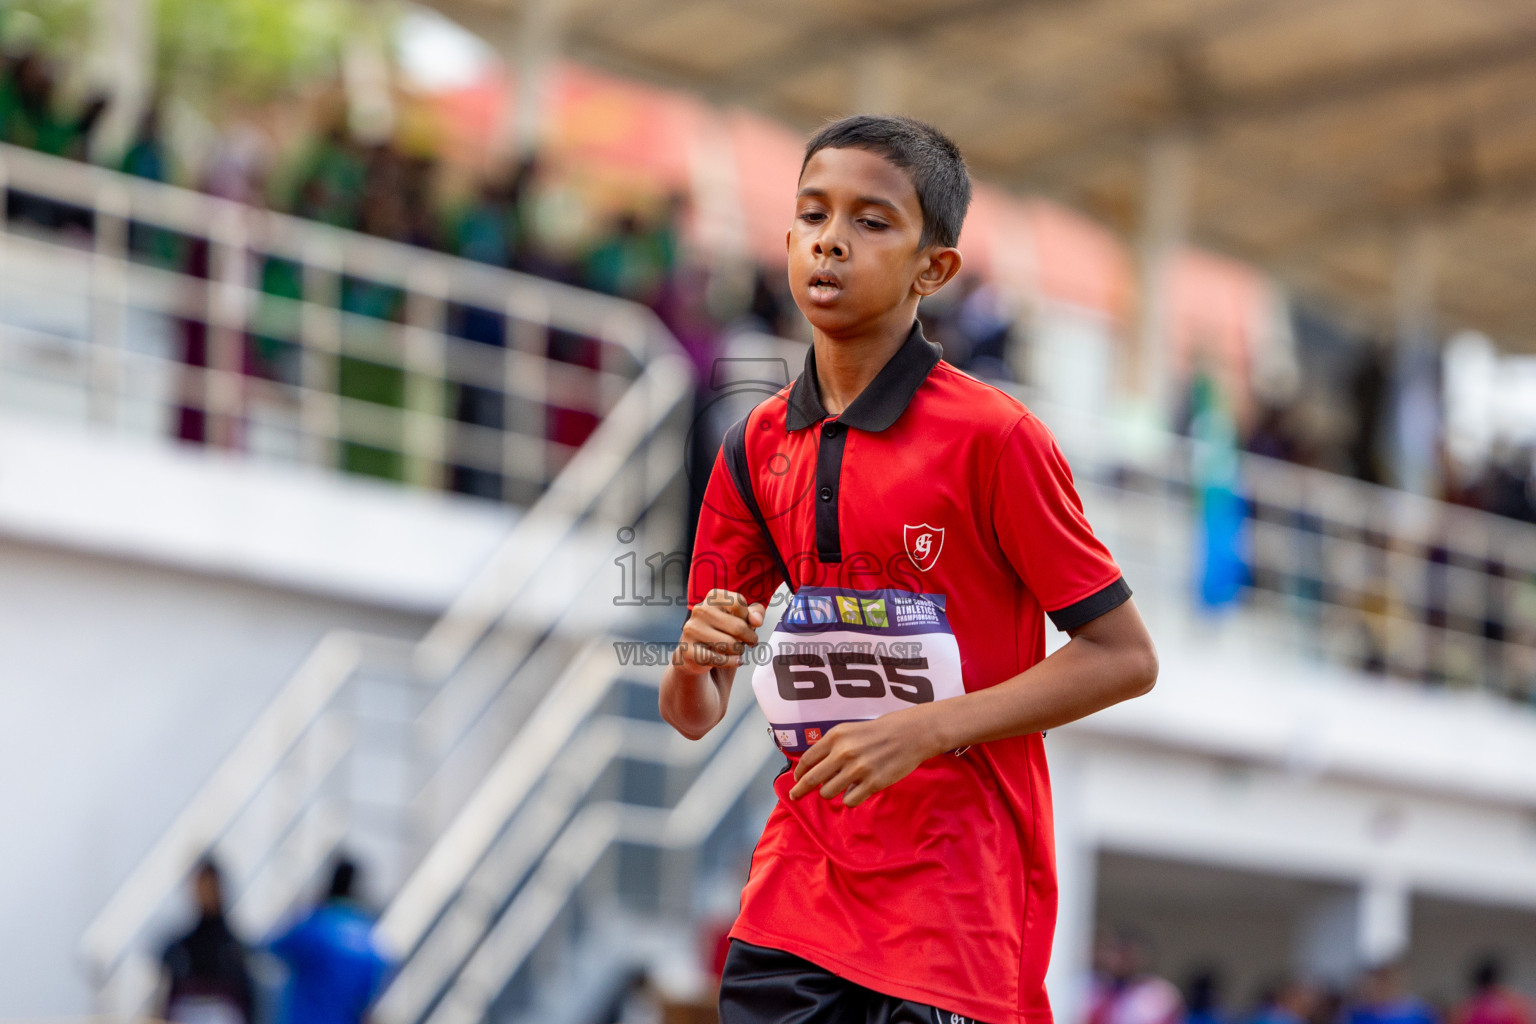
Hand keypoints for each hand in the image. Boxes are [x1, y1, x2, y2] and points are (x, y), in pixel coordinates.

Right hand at [673, 589, 765, 675]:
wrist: (698, 656)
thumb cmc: (724, 633)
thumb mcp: (743, 618)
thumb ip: (755, 613)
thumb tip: (757, 621)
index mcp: (713, 597)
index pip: (739, 603)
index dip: (749, 618)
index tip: (749, 625)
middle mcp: (700, 610)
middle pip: (738, 626)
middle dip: (749, 638)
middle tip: (749, 643)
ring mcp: (692, 630)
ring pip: (730, 645)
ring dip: (740, 651)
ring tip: (737, 650)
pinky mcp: (688, 650)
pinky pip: (719, 659)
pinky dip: (732, 662)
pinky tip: (735, 661)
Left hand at [789, 708, 941, 806]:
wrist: (910, 734)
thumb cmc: (878, 732)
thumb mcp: (849, 731)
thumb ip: (830, 747)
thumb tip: (812, 768)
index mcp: (835, 737)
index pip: (807, 760)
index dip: (799, 773)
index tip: (796, 780)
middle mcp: (843, 753)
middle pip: (812, 780)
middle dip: (800, 791)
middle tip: (794, 797)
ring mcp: (858, 769)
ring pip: (828, 793)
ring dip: (830, 793)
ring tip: (839, 787)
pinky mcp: (873, 783)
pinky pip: (849, 801)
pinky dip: (849, 799)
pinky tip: (856, 791)